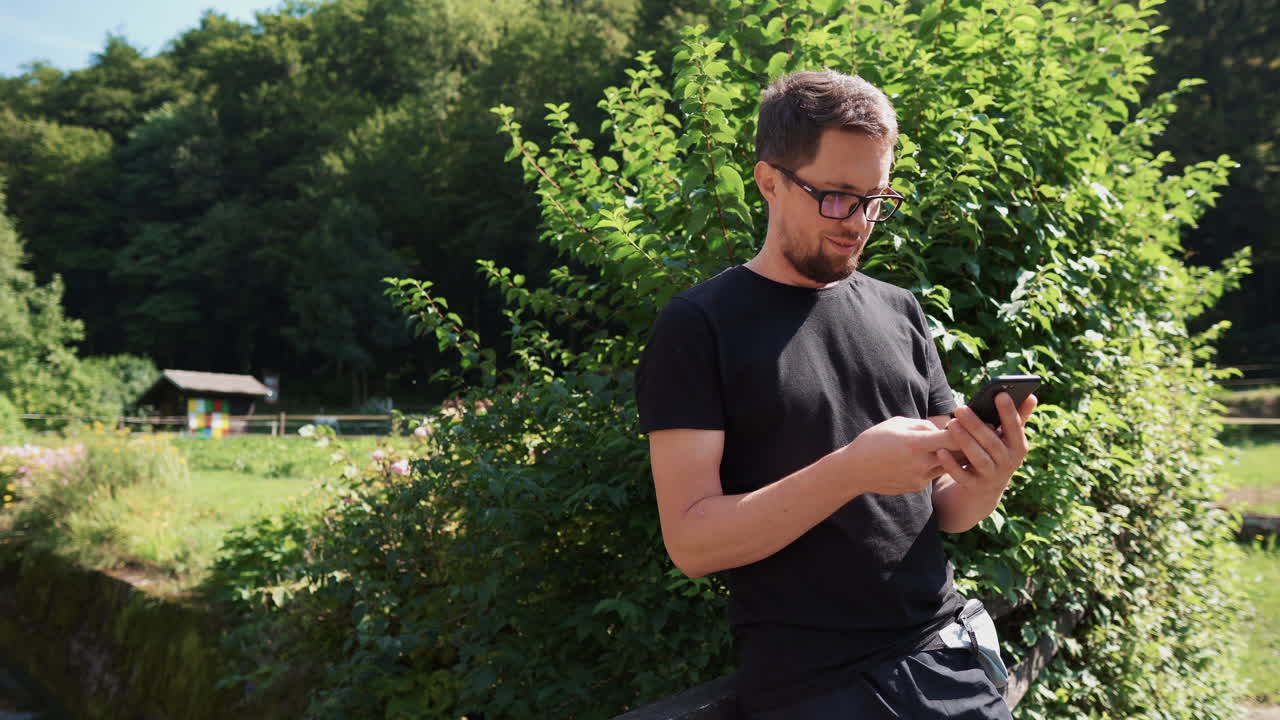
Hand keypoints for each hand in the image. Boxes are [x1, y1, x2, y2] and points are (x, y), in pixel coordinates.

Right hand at [844, 416, 960, 495]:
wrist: (854, 470)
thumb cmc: (874, 441)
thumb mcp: (897, 424)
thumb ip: (923, 425)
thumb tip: (943, 429)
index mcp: (915, 443)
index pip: (953, 438)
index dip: (965, 431)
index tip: (971, 425)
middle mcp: (920, 463)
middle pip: (956, 455)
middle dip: (964, 445)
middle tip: (971, 438)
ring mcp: (919, 478)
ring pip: (947, 466)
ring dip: (950, 457)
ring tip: (950, 447)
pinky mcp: (916, 487)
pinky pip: (932, 474)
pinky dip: (932, 466)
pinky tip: (920, 460)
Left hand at [938, 393, 1037, 494]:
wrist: (986, 489)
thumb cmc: (997, 452)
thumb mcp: (1009, 438)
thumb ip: (1018, 417)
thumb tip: (1031, 396)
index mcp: (1018, 447)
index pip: (1015, 428)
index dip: (1009, 412)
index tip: (1000, 394)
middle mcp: (1008, 463)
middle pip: (992, 443)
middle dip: (976, 425)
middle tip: (960, 408)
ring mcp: (991, 476)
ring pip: (978, 458)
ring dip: (965, 441)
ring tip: (951, 423)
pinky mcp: (974, 486)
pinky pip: (962, 476)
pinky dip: (951, 464)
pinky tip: (941, 450)